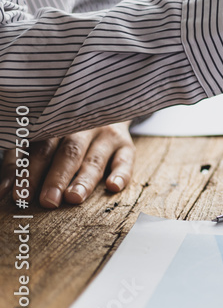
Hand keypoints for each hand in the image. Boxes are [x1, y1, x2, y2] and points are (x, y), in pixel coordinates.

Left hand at [0, 122, 133, 207]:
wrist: (100, 107)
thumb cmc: (60, 131)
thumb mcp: (37, 139)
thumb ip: (20, 162)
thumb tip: (3, 190)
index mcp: (55, 124)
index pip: (40, 148)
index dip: (28, 171)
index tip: (19, 195)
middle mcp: (81, 126)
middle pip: (68, 152)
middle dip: (57, 177)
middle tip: (48, 200)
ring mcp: (105, 133)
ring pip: (94, 157)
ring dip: (84, 178)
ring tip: (74, 197)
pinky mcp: (125, 143)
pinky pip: (126, 158)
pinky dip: (121, 172)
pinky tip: (113, 186)